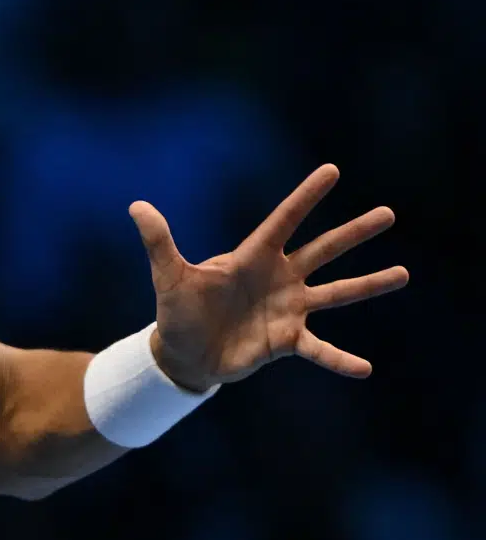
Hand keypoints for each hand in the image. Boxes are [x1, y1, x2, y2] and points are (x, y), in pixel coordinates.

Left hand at [130, 164, 408, 391]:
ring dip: (368, 285)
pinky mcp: (287, 340)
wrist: (183, 354)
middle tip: (388, 214)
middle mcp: (278, 278)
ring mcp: (288, 309)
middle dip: (353, 233)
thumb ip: (159, 241)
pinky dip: (339, 359)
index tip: (331, 171)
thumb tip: (136, 206)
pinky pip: (320, 350)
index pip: (284, 221)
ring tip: (402, 273)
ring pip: (336, 293)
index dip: (305, 197)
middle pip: (322, 250)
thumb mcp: (169, 275)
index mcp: (252, 257)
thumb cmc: (177, 311)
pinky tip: (365, 367)